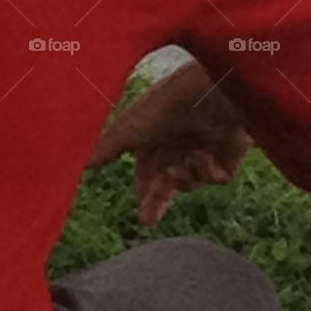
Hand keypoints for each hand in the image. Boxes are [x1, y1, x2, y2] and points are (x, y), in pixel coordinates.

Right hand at [89, 62, 251, 224]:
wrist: (210, 91)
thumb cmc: (166, 105)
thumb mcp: (129, 129)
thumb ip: (106, 149)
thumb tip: (81, 165)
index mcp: (157, 138)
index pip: (148, 175)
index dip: (145, 191)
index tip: (141, 208)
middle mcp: (181, 144)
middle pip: (167, 185)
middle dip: (157, 202)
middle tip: (148, 220)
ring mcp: (206, 148)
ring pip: (190, 183)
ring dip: (182, 179)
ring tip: (178, 164)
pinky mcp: (229, 154)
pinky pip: (216, 179)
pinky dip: (205, 172)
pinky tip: (200, 156)